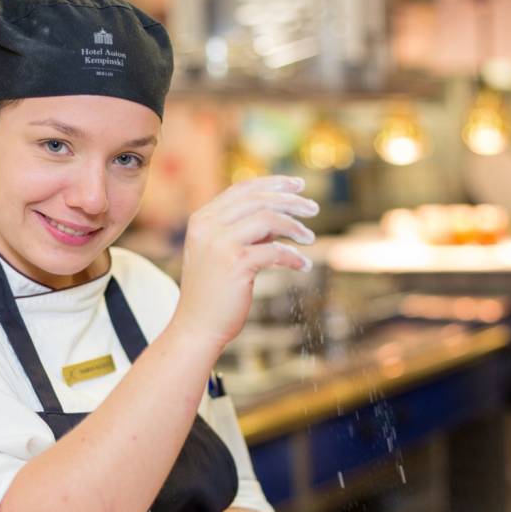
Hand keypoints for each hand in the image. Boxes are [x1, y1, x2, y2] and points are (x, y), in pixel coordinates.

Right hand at [172, 176, 318, 348]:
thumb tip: (280, 215)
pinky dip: (292, 257)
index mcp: (202, 219)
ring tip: (310, 238)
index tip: (297, 186)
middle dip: (290, 201)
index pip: (242, 189)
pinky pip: (274, 251)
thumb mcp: (222, 253)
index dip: (272, 184)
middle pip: (258, 200)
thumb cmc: (213, 292)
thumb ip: (244, 231)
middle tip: (313, 208)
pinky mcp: (235, 264)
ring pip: (268, 219)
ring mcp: (219, 244)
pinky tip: (303, 265)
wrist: (197, 327)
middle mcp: (207, 226)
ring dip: (294, 226)